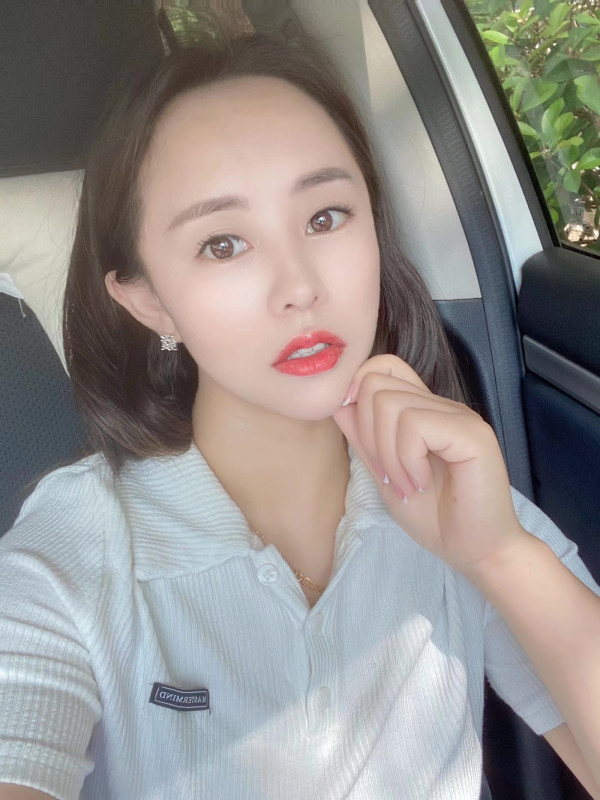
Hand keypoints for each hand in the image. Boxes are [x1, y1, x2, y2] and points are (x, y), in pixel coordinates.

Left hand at [332, 354, 526, 572]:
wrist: (476, 552)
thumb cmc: (435, 518)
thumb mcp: (384, 474)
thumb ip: (363, 438)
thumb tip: (336, 403)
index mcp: (423, 410)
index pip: (383, 366)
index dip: (358, 392)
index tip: (361, 439)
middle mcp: (441, 405)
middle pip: (376, 382)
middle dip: (368, 433)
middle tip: (389, 473)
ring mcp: (459, 415)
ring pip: (390, 404)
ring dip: (387, 454)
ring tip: (407, 483)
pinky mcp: (472, 433)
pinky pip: (415, 425)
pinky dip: (407, 459)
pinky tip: (421, 482)